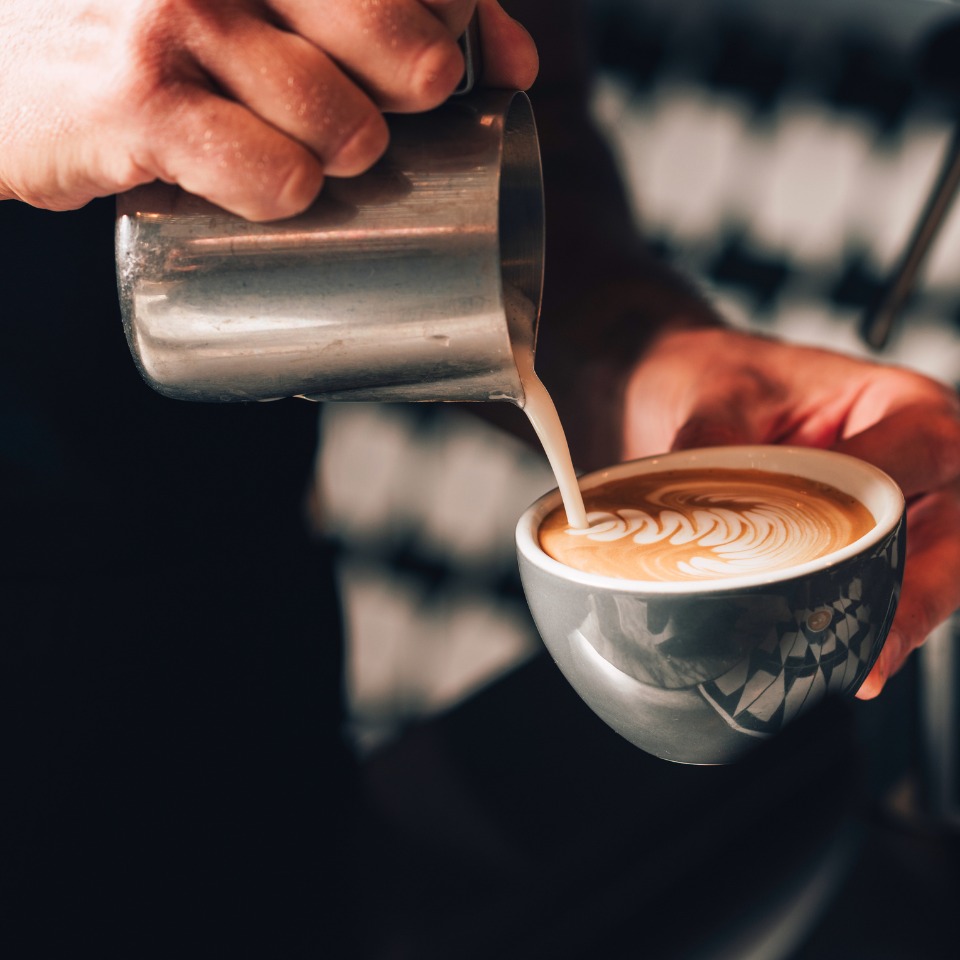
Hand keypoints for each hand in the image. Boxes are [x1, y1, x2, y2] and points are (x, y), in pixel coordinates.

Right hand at [0, 0, 537, 219]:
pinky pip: (274, 176)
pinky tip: (263, 187)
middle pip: (407, 47)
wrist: (4, 58)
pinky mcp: (139, 102)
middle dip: (416, 94)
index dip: (457, 26)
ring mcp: (179, 16)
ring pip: (346, 127)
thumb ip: (387, 7)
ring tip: (303, 149)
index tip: (437, 60)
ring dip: (344, 157)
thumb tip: (518, 64)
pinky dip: (284, 195)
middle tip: (373, 111)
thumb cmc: (155, 28)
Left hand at [620, 326, 959, 697]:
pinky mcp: (878, 539)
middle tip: (876, 650)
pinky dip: (870, 617)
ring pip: (936, 567)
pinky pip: (894, 582)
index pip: (919, 450)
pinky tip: (843, 653)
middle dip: (920, 593)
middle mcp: (920, 455)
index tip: (835, 558)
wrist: (697, 386)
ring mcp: (908, 502)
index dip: (885, 508)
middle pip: (953, 529)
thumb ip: (714, 444)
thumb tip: (704, 515)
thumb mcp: (715, 393)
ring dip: (899, 616)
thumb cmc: (724, 377)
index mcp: (898, 401)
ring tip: (862, 666)